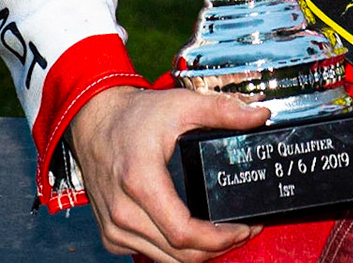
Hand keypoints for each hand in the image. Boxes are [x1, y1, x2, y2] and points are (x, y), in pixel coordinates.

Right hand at [68, 85, 269, 261]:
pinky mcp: (111, 234)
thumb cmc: (133, 116)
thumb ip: (222, 111)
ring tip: (225, 234)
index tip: (246, 227)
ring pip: (165, 260)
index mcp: (141, 182)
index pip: (184, 233)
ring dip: (199, 253)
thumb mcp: (181, 105)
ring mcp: (114, 227)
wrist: (93, 120)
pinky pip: (149, 255)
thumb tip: (259, 115)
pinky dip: (175, 252)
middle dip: (218, 248)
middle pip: (179, 254)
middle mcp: (123, 212)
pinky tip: (195, 236)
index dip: (220, 238)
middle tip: (244, 231)